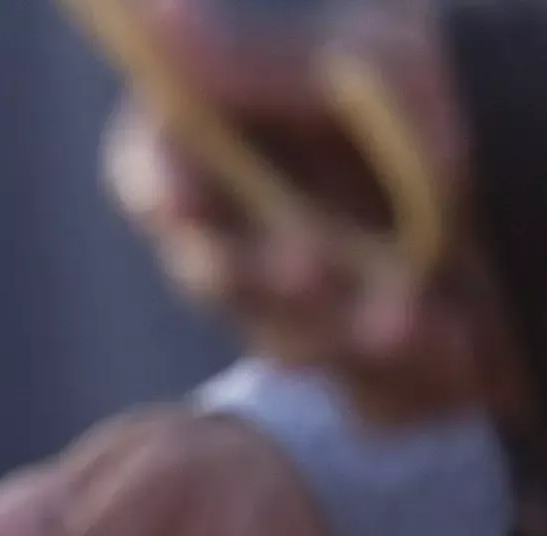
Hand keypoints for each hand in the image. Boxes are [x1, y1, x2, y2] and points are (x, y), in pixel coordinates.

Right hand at [104, 0, 512, 423]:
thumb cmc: (481, 93)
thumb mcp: (379, 66)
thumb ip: (264, 65)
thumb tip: (151, 13)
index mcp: (245, 138)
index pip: (154, 162)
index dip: (158, 186)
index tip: (185, 205)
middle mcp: (264, 227)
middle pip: (212, 272)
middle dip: (269, 278)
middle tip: (321, 275)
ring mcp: (319, 307)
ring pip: (290, 347)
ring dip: (357, 340)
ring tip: (439, 326)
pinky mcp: (380, 369)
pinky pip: (372, 400)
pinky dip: (422, 381)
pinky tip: (472, 348)